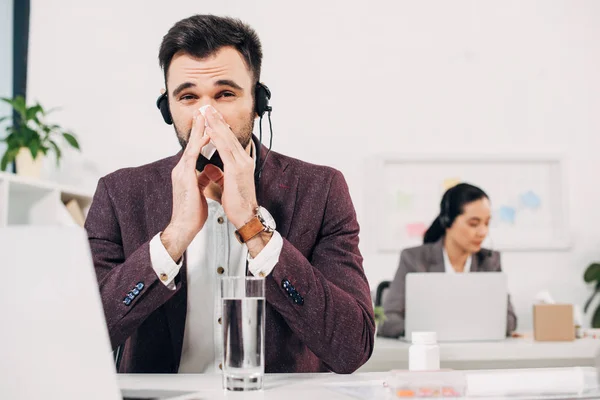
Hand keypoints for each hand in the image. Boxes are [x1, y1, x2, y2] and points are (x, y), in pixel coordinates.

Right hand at [161, 111, 213, 261]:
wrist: (184, 226)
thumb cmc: (192, 212)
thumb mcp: (199, 191)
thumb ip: (202, 179)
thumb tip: (208, 172)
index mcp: (185, 172)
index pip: (194, 149)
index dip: (201, 135)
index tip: (208, 123)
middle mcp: (181, 169)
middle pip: (191, 143)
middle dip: (198, 127)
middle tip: (204, 110)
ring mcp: (181, 172)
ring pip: (191, 146)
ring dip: (199, 130)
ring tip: (205, 116)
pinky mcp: (185, 178)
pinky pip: (192, 157)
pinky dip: (199, 145)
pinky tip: (206, 136)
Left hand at [202, 106, 257, 228]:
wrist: (245, 215)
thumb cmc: (237, 202)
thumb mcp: (225, 184)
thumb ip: (218, 174)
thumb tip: (209, 168)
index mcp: (242, 162)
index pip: (229, 141)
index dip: (220, 127)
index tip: (212, 117)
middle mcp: (244, 160)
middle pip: (229, 136)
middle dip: (218, 121)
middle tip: (208, 108)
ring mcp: (242, 163)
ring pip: (227, 139)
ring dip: (216, 125)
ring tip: (208, 113)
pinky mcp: (236, 169)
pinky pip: (225, 150)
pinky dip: (217, 139)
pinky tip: (210, 130)